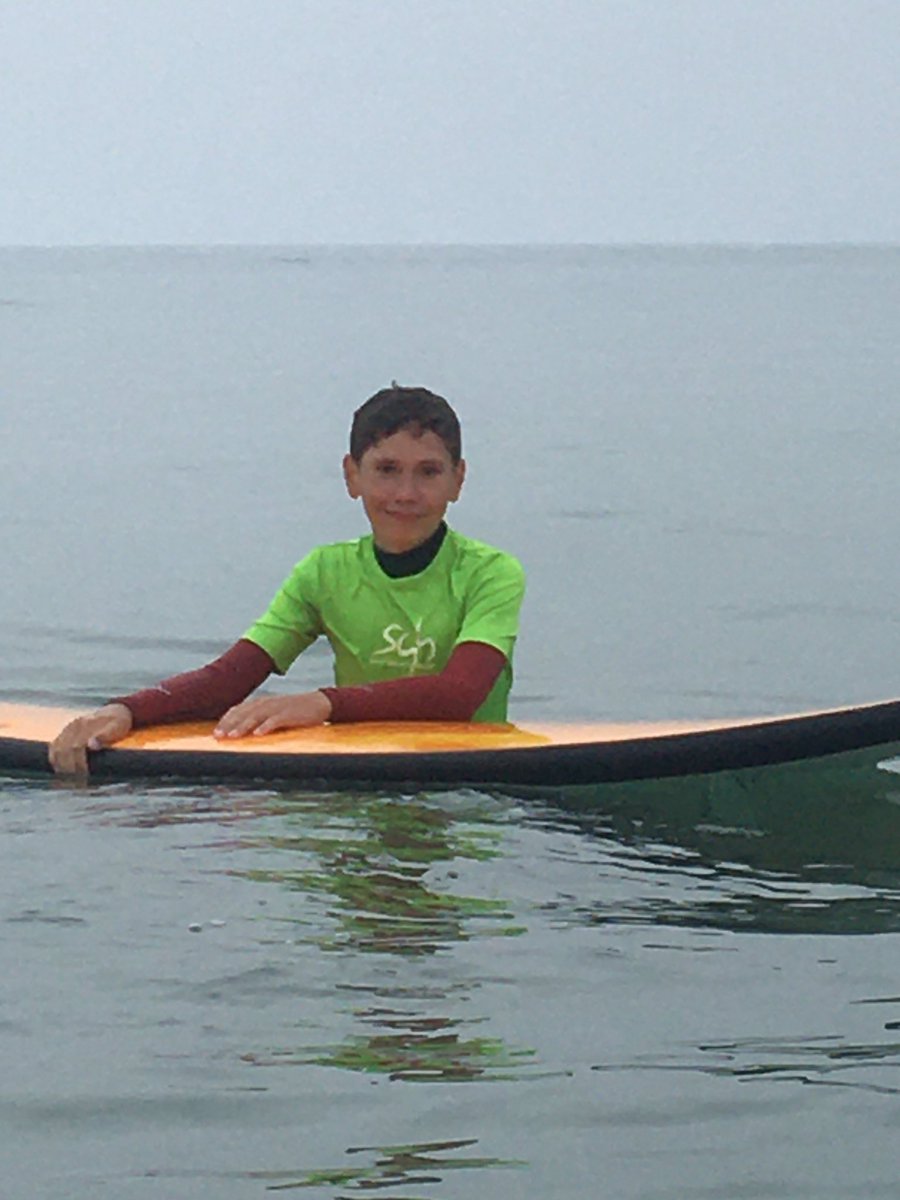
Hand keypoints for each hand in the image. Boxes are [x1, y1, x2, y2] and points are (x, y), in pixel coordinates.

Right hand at [48, 704, 133, 775]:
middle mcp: (74, 726)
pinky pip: (54, 747)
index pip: (76, 748)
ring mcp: (67, 729)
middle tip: (78, 784)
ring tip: (69, 782)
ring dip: (60, 767)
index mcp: (86, 724)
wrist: (114, 712)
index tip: (84, 778)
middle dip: (69, 770)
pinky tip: (61, 772)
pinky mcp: (64, 733)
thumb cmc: (118, 722)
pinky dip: (55, 761)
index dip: (78, 765)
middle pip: (63, 751)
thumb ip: (105, 735)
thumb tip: (91, 745)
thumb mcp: (117, 727)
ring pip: (56, 750)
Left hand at [214, 690, 332, 738]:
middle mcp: (266, 703)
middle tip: (218, 736)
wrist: (318, 703)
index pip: (238, 710)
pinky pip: (276, 720)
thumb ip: (258, 718)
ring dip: (243, 726)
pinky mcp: (290, 713)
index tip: (215, 733)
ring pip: (256, 716)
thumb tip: (240, 730)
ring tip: (233, 736)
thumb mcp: (273, 712)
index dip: (225, 721)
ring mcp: (278, 708)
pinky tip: (259, 734)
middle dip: (229, 725)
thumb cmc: (294, 711)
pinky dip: (266, 726)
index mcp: (260, 702)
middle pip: (243, 713)